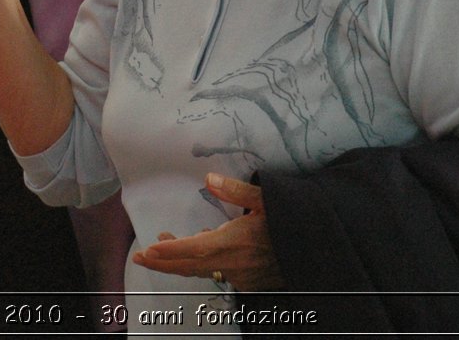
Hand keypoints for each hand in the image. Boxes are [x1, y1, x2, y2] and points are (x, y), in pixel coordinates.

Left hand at [130, 173, 283, 291]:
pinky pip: (220, 273)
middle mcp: (233, 263)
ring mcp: (240, 276)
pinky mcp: (249, 282)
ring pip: (204, 270)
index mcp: (234, 242)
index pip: (193, 249)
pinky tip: (202, 248)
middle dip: (163, 263)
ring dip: (182, 261)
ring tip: (164, 246)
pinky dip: (205, 263)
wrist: (318, 250)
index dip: (169, 252)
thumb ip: (237, 190)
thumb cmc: (292, 221)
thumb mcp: (268, 200)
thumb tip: (209, 176)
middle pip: (190, 267)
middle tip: (140, 257)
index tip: (148, 251)